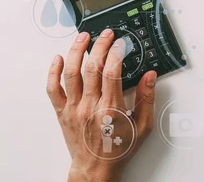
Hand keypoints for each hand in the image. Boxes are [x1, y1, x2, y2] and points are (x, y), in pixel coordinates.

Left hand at [46, 30, 156, 181]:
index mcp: (111, 109)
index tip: (120, 43)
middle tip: (106, 34)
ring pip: (71, 73)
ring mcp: (74, 108)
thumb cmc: (118, 149)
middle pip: (92, 67)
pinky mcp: (62, 111)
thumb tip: (150, 76)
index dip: (116, 53)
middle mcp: (90, 106)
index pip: (112, 72)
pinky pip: (53, 88)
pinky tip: (58, 58)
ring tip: (83, 37)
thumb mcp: (143, 127)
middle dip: (100, 45)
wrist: (95, 168)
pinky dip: (53, 72)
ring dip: (76, 51)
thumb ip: (147, 99)